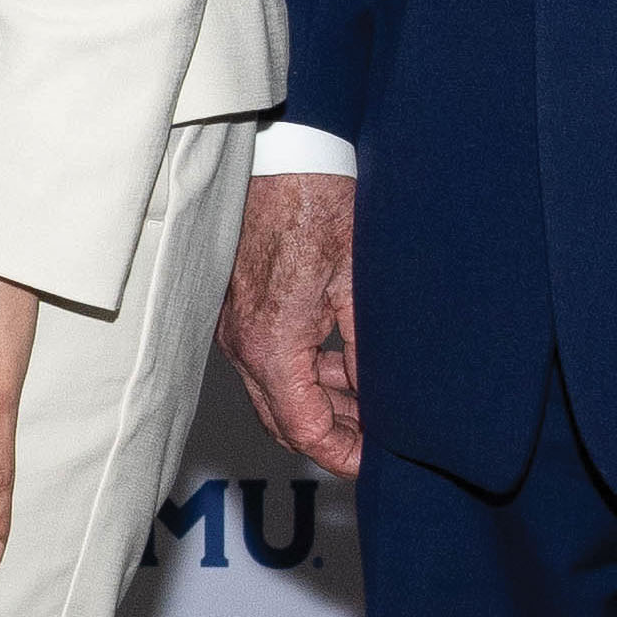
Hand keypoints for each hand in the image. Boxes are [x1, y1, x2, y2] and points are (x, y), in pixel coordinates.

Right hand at [218, 171, 362, 478]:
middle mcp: (242, 343)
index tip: (377, 461)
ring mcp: (233, 328)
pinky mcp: (236, 311)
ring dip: (319, 408)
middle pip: (283, 421)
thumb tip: (383, 401)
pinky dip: (303, 378)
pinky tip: (341, 369)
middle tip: (380, 440)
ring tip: (371, 405)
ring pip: (274, 395)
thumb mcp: (360, 284)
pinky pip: (266, 364)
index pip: (304, 428)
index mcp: (272, 343)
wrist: (281, 154)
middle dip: (332, 437)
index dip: (343, 454)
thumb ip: (366, 353)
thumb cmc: (318, 205)